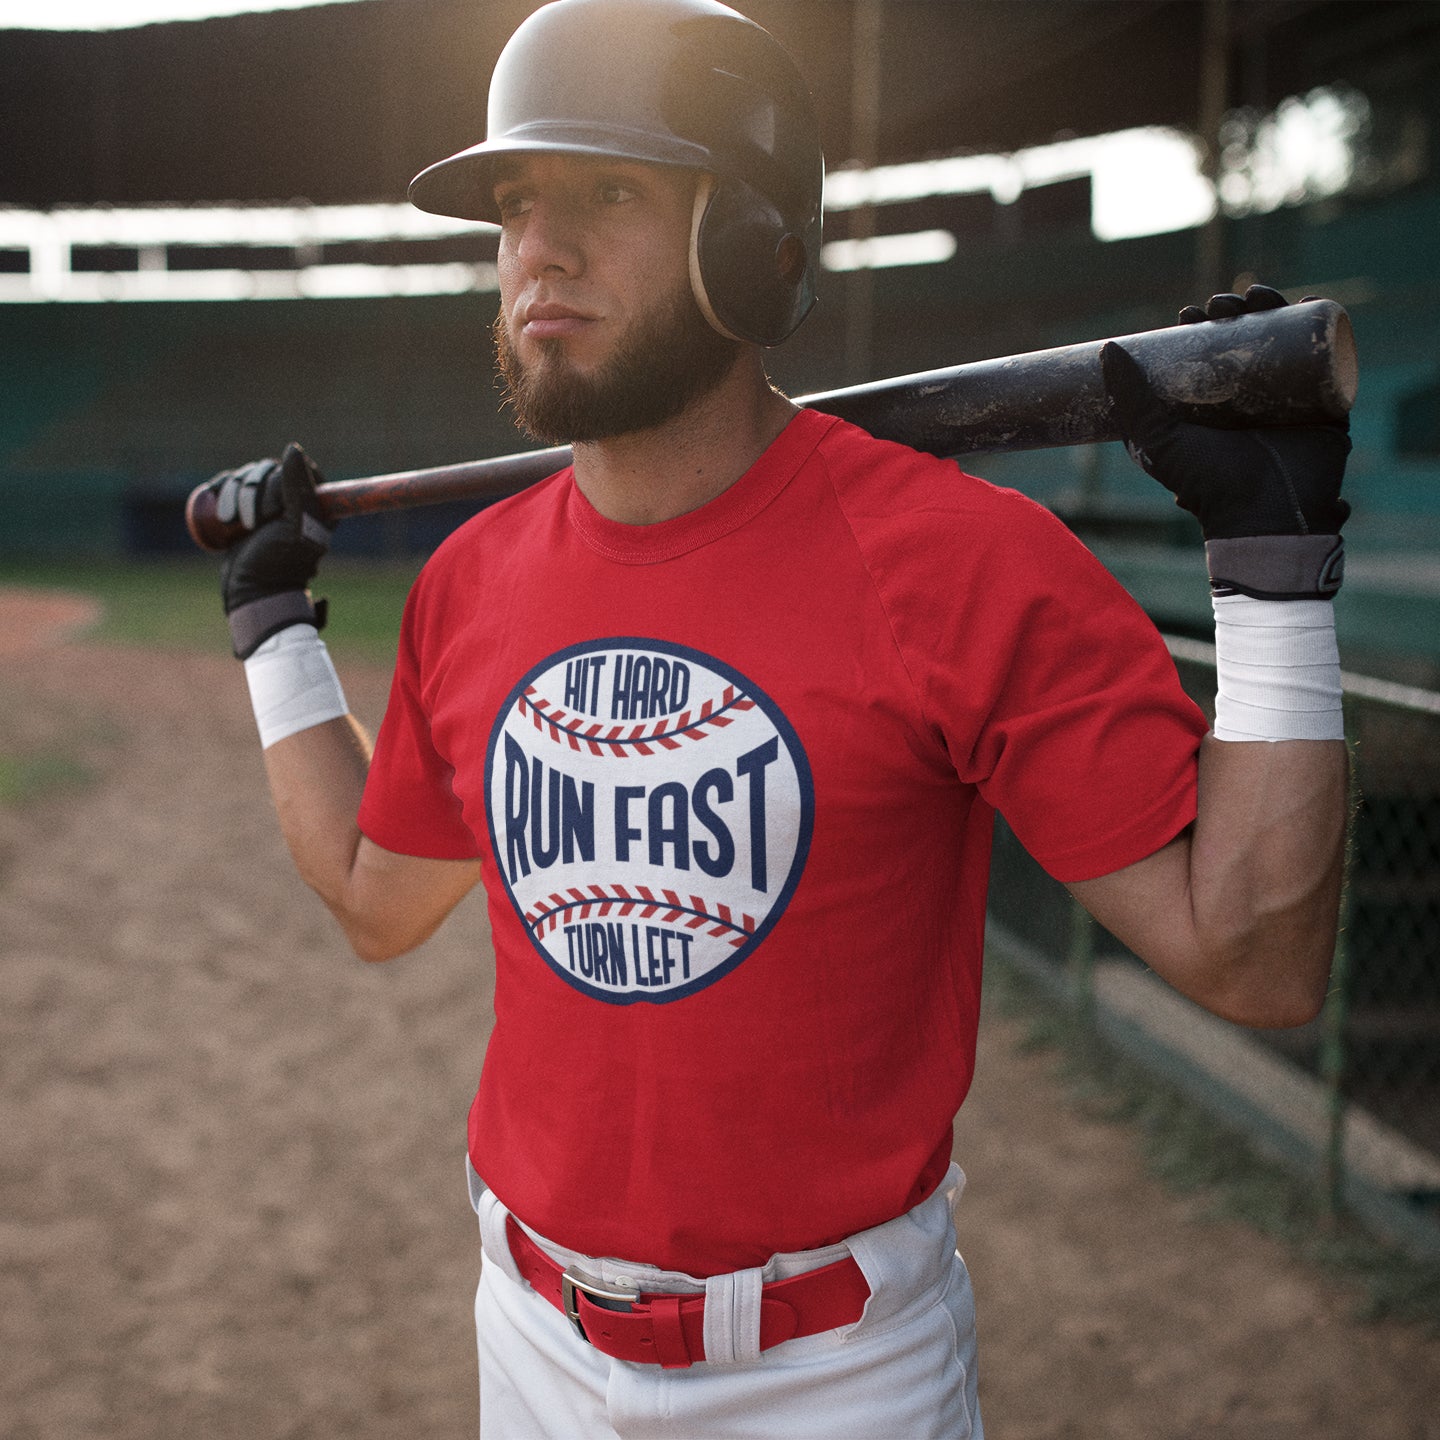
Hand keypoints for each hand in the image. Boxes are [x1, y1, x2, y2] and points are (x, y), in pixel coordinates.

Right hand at [206, 443, 332, 656]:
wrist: (252, 591)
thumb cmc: (279, 562)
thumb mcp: (295, 525)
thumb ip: (299, 488)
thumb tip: (291, 448)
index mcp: (316, 502)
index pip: (296, 467)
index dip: (278, 482)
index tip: (274, 510)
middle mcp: (293, 500)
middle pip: (266, 469)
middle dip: (251, 492)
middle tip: (252, 523)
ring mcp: (266, 505)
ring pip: (245, 476)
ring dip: (233, 495)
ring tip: (233, 523)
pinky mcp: (242, 510)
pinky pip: (228, 484)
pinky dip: (220, 491)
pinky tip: (219, 510)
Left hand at [1101, 285, 1350, 598]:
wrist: (1261, 514)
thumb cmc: (1205, 483)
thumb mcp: (1157, 439)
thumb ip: (1130, 400)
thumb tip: (1108, 350)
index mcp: (1212, 408)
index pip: (1206, 356)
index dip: (1199, 329)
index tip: (1187, 313)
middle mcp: (1250, 402)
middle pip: (1246, 342)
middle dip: (1235, 312)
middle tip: (1220, 302)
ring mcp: (1289, 401)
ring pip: (1284, 343)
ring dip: (1273, 310)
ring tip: (1256, 294)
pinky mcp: (1323, 405)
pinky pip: (1329, 360)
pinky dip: (1322, 327)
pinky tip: (1309, 300)